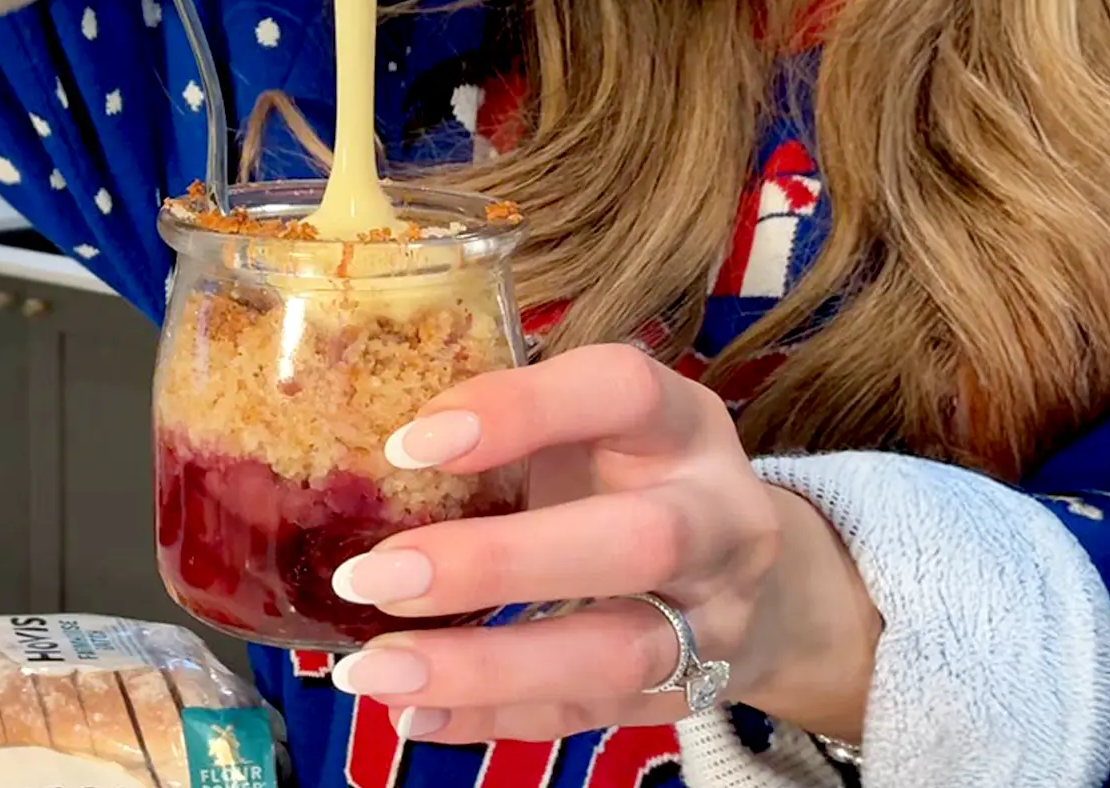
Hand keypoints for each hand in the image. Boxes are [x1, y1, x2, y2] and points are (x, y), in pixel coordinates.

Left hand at [325, 345, 881, 743]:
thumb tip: (361, 454)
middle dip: (497, 564)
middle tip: (374, 578)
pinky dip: (494, 719)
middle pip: (638, 544)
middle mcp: (718, 518)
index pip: (620, 391)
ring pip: (615, 654)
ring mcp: (714, 618)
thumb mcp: (592, 424)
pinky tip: (414, 712)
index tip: (409, 443)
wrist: (748, 576)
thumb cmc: (628, 475)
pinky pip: (590, 716)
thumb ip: (509, 426)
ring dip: (484, 667)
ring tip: (373, 671)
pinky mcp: (687, 693)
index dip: (521, 409)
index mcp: (683, 422)